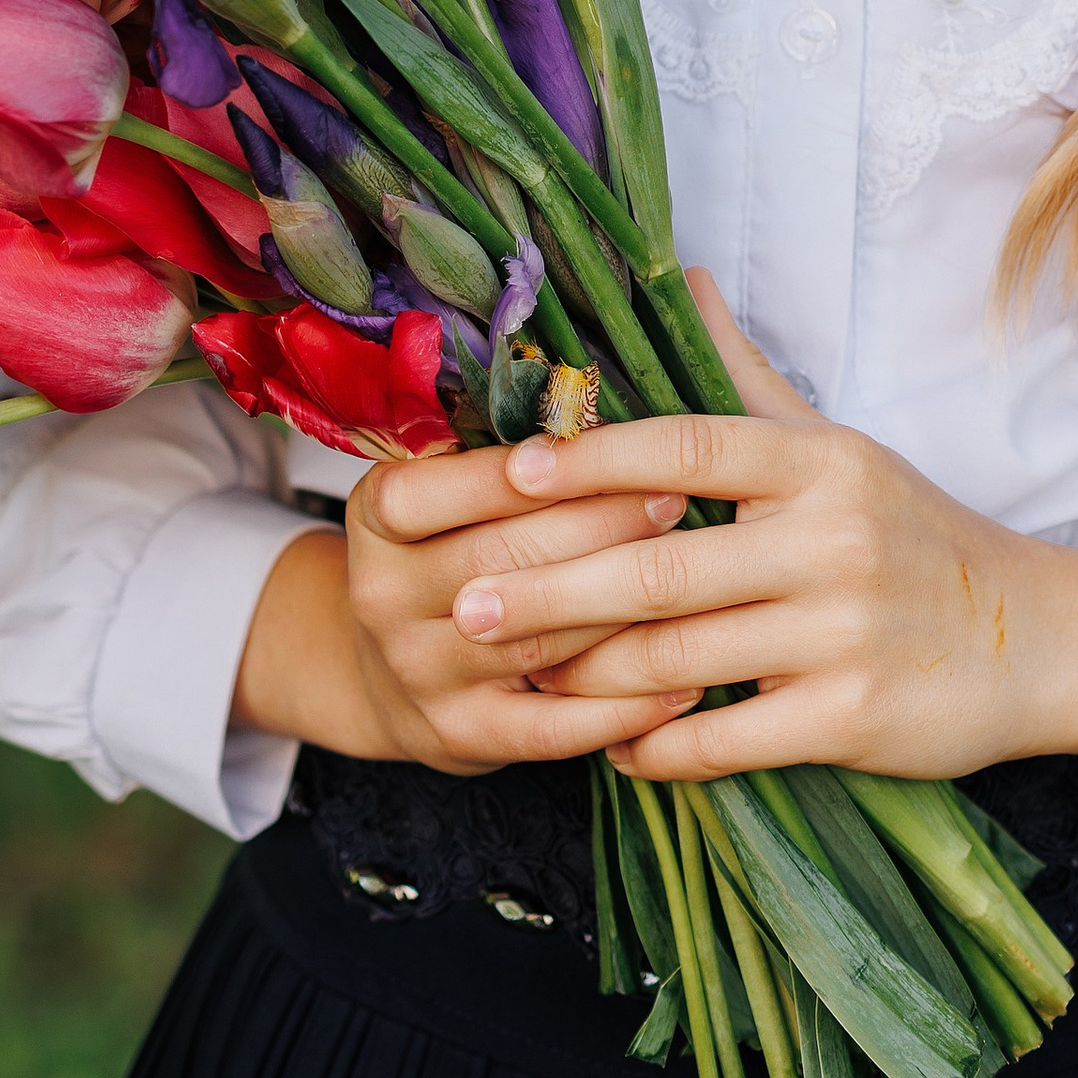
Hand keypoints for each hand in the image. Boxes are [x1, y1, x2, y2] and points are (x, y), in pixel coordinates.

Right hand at [231, 443, 705, 775]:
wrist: (387, 669)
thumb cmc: (449, 542)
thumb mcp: (444, 478)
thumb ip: (501, 424)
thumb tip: (594, 339)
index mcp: (378, 513)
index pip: (448, 486)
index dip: (535, 469)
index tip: (620, 442)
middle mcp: (384, 594)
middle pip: (504, 559)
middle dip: (600, 526)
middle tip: (679, 498)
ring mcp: (419, 673)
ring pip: (536, 642)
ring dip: (624, 611)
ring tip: (699, 578)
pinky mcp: (458, 738)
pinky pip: (550, 730)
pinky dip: (622, 708)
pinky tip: (686, 683)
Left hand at [445, 278, 1077, 791]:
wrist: (1038, 638)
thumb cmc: (914, 536)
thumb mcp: (839, 448)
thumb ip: (749, 374)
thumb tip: (684, 274)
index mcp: (821, 463)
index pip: (690, 444)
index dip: (595, 457)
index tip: (508, 472)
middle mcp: (833, 539)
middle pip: (664, 565)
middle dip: (552, 589)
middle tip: (464, 601)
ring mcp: (845, 632)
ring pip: (682, 656)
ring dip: (588, 674)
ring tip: (515, 675)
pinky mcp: (855, 718)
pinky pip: (729, 738)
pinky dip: (659, 746)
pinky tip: (610, 746)